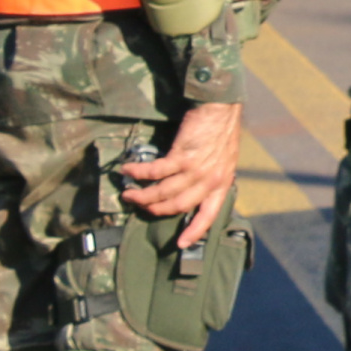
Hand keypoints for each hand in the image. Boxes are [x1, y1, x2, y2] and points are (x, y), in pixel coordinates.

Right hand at [120, 102, 244, 246]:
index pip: (209, 215)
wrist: (220, 106)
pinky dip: (139, 173)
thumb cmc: (220, 130)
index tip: (180, 245)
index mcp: (222, 184)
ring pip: (164, 192)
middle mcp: (210, 181)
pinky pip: (155, 171)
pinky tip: (128, 170)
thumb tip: (190, 188)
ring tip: (128, 193)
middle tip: (138, 205)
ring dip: (142, 195)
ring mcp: (196, 169)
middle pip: (178, 206)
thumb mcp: (223, 160)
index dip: (194, 232)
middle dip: (154, 209)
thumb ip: (209, 176)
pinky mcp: (183, 156)